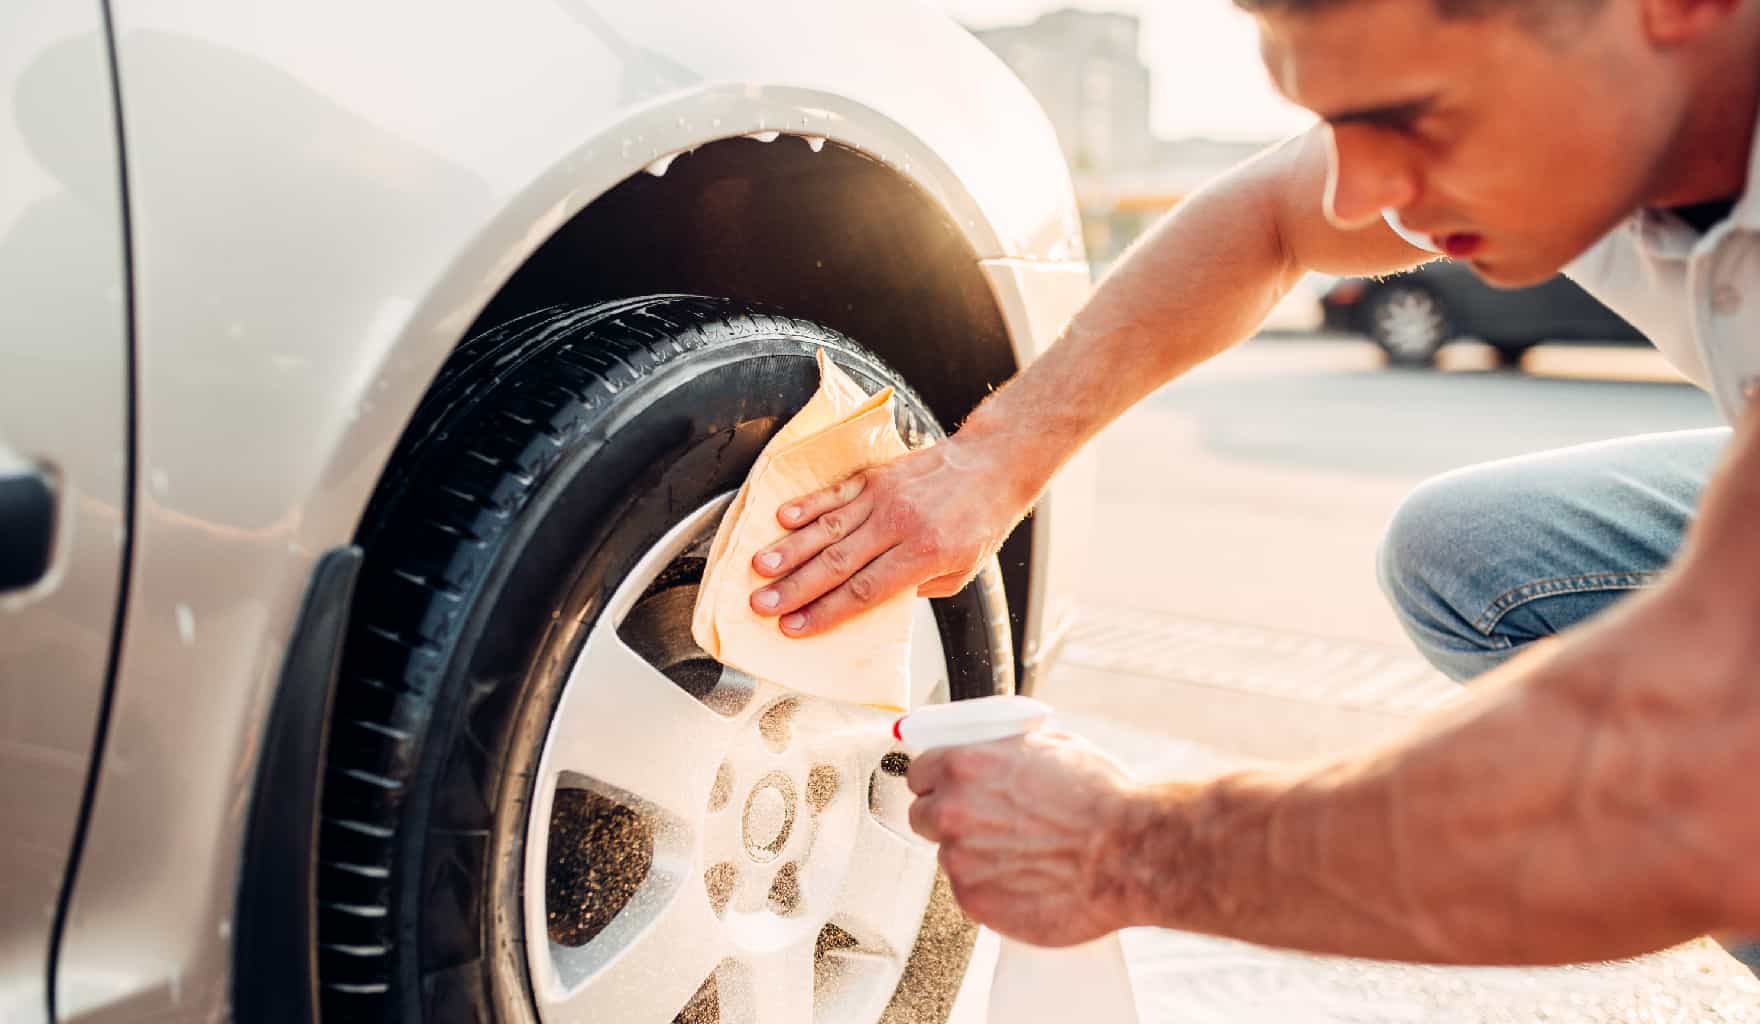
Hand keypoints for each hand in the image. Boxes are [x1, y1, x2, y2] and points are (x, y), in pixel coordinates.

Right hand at [747, 431, 1033, 635]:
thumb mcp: (962, 571)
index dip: (826, 612)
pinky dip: (808, 505)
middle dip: (795, 588)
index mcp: (923, 554)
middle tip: (762, 604)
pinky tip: (782, 518)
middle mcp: (899, 525)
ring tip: (760, 566)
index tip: (795, 627)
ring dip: (790, 549)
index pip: (865, 591)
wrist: (991, 464)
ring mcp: (884, 498)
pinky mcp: (875, 477)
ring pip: (829, 527)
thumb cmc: (980, 520)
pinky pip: (835, 493)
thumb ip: (917, 587)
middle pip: (838, 563)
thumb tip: (873, 602)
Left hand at [906, 729, 1139, 945]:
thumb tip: (997, 752)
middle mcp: (952, 811)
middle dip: (947, 819)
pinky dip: (990, 888)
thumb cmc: (1100, 799)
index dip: (935, 783)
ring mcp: (960, 860)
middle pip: (923, 817)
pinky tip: (1024, 880)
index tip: (946, 790)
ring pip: (949, 856)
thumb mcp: (1050, 745)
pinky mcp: (974, 901)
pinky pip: (969, 891)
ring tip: (1020, 855)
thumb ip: (1006, 751)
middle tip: (984, 825)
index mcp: (963, 765)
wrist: (1127, 853)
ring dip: (973, 855)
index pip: (919, 774)